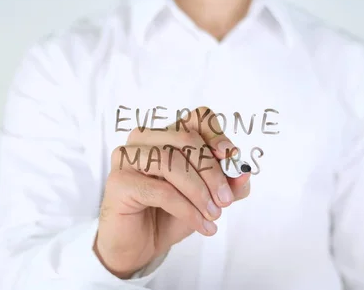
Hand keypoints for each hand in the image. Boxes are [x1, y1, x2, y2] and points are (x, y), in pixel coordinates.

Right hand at [94, 106, 250, 278]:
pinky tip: (200, 224)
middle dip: (212, 172)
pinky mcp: (119, 182)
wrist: (139, 246)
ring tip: (213, 214)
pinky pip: (161, 190)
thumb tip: (245, 171)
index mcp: (166, 134)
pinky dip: (187, 209)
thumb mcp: (207, 198)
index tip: (231, 157)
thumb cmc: (169, 215)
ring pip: (172, 162)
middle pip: (186, 139)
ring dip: (199, 192)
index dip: (217, 134)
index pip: (196, 118)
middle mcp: (143, 139)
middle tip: (225, 200)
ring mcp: (127, 157)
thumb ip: (228, 183)